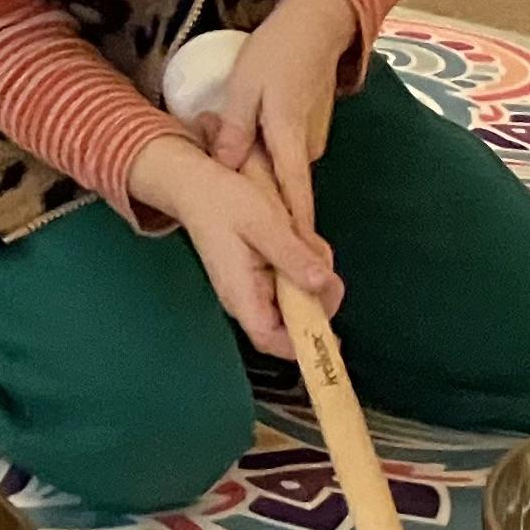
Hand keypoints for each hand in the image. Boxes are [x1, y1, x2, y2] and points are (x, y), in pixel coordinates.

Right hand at [128, 134, 338, 358]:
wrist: (197, 185)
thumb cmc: (223, 203)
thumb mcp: (264, 224)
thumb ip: (294, 256)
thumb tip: (323, 284)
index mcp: (241, 294)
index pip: (271, 339)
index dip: (303, 343)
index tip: (332, 331)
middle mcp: (247, 299)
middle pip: (292, 323)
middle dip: (317, 295)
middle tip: (318, 258)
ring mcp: (255, 288)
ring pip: (297, 299)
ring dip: (313, 274)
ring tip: (304, 239)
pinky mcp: (262, 275)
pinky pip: (292, 281)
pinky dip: (305, 263)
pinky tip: (298, 237)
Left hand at [197, 0, 358, 233]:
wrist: (318, 25)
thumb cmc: (277, 51)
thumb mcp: (244, 86)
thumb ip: (235, 129)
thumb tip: (226, 167)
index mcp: (289, 138)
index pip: (292, 195)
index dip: (292, 232)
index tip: (296, 264)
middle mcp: (307, 147)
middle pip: (287, 194)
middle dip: (271, 220)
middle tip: (250, 247)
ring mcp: (312, 141)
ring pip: (285, 177)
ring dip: (266, 192)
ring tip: (238, 211)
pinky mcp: (310, 133)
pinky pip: (288, 162)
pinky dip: (271, 170)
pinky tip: (249, 171)